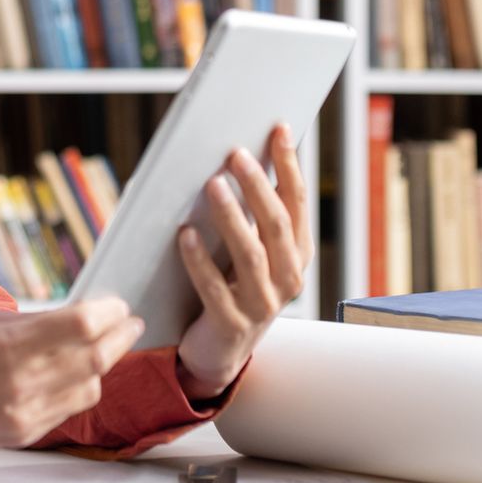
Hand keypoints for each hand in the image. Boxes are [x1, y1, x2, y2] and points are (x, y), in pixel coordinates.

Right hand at [0, 296, 143, 451]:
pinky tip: (74, 376)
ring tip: (103, 349)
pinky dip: (77, 390)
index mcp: (12, 347)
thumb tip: (78, 317)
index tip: (116, 305)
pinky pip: (67, 411)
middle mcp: (23, 383)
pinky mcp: (23, 434)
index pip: (82, 326)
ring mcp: (26, 413)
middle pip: (97, 359)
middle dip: (120, 337)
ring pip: (89, 389)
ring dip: (101, 367)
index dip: (108, 313)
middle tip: (130, 324)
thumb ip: (36, 324)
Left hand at [174, 122, 309, 400]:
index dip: (289, 165)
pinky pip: (214, 290)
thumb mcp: (249, 252)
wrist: (218, 353)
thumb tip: (234, 159)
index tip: (278, 129)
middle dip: (256, 185)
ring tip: (211, 186)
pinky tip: (184, 235)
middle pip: (275, 225)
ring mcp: (262, 305)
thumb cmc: (231, 288)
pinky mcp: (231, 326)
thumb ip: (250, 216)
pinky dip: (199, 261)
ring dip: (231, 217)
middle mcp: (288, 279)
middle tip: (234, 154)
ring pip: (251, 255)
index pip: (297, 203)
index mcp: (296, 255)